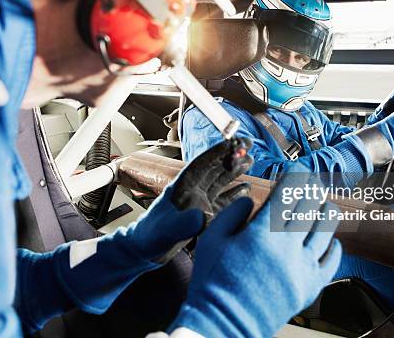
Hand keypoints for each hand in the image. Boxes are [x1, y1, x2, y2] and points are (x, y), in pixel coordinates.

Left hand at [51, 137, 252, 313]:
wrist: (144, 252)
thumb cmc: (149, 238)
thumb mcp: (166, 230)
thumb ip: (183, 223)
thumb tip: (204, 217)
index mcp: (182, 187)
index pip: (202, 164)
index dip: (218, 151)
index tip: (234, 142)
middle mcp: (191, 191)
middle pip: (214, 168)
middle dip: (231, 155)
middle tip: (248, 145)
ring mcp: (198, 202)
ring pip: (219, 181)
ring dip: (233, 171)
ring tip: (249, 161)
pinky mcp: (203, 216)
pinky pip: (223, 201)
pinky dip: (234, 194)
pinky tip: (245, 189)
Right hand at [169, 165, 341, 337]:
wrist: (224, 324)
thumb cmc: (213, 284)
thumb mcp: (211, 240)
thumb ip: (232, 214)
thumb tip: (251, 200)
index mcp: (261, 233)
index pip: (287, 193)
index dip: (294, 175)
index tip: (296, 168)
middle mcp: (287, 247)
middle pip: (310, 205)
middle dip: (311, 188)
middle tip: (309, 182)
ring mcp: (303, 268)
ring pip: (326, 228)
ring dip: (325, 211)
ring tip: (322, 206)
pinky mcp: (311, 287)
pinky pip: (333, 260)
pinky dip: (333, 245)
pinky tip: (329, 240)